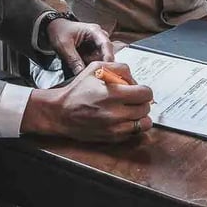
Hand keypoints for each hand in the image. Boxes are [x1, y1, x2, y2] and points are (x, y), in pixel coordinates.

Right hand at [21, 61, 153, 142]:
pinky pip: (134, 133)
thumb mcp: (96, 68)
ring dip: (140, 116)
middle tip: (132, 99)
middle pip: (146, 108)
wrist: (60, 113)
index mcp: (114, 94)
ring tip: (130, 110)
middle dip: (142, 102)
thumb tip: (134, 80)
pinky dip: (132, 126)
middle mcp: (116, 113)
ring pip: (144, 123)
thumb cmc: (78, 89)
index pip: (146, 93)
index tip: (137, 90)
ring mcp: (115, 128)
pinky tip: (122, 119)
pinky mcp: (112, 138)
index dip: (143, 90)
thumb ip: (119, 68)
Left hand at [47, 18, 113, 74]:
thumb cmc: (59, 31)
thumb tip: (81, 73)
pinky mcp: (93, 49)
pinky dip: (88, 63)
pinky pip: (95, 59)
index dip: (107, 57)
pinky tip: (80, 60)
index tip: (105, 68)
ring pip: (101, 58)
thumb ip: (73, 60)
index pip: (106, 44)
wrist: (54, 28)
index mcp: (94, 31)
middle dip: (97, 62)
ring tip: (79, 59)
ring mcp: (97, 43)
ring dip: (91, 62)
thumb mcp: (64, 46)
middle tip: (86, 66)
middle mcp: (99, 36)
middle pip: (106, 53)